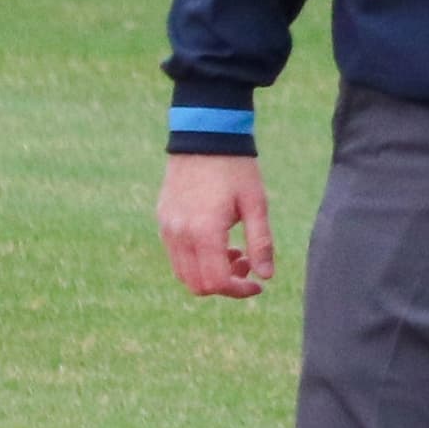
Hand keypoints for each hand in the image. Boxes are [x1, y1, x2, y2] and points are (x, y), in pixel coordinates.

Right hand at [160, 153, 273, 298]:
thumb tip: (266, 276)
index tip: (258, 285)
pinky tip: (217, 241)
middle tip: (246, 264)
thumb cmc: (236, 169)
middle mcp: (180, 234)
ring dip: (209, 273)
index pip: (217, 282)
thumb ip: (261, 242)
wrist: (205, 136)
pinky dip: (196, 260)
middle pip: (197, 285)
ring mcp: (167, 227)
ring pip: (183, 273)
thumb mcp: (256, 204)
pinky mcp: (163, 219)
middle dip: (225, 285)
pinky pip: (176, 255)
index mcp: (205, 231)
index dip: (239, 291)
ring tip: (234, 251)